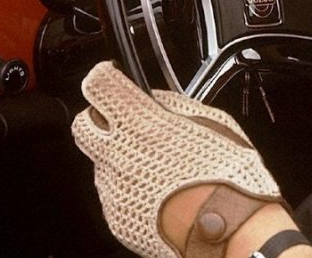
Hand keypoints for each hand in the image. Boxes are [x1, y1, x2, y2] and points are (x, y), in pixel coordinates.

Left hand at [72, 62, 282, 257]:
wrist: (226, 233)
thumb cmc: (227, 179)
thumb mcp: (213, 124)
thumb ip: (176, 106)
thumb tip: (158, 99)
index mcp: (142, 123)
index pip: (99, 86)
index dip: (104, 78)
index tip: (111, 79)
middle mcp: (118, 154)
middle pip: (84, 124)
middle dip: (99, 119)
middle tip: (125, 124)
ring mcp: (113, 188)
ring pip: (101, 162)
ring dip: (120, 159)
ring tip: (159, 169)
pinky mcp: (115, 218)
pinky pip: (113, 194)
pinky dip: (129, 189)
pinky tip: (159, 193)